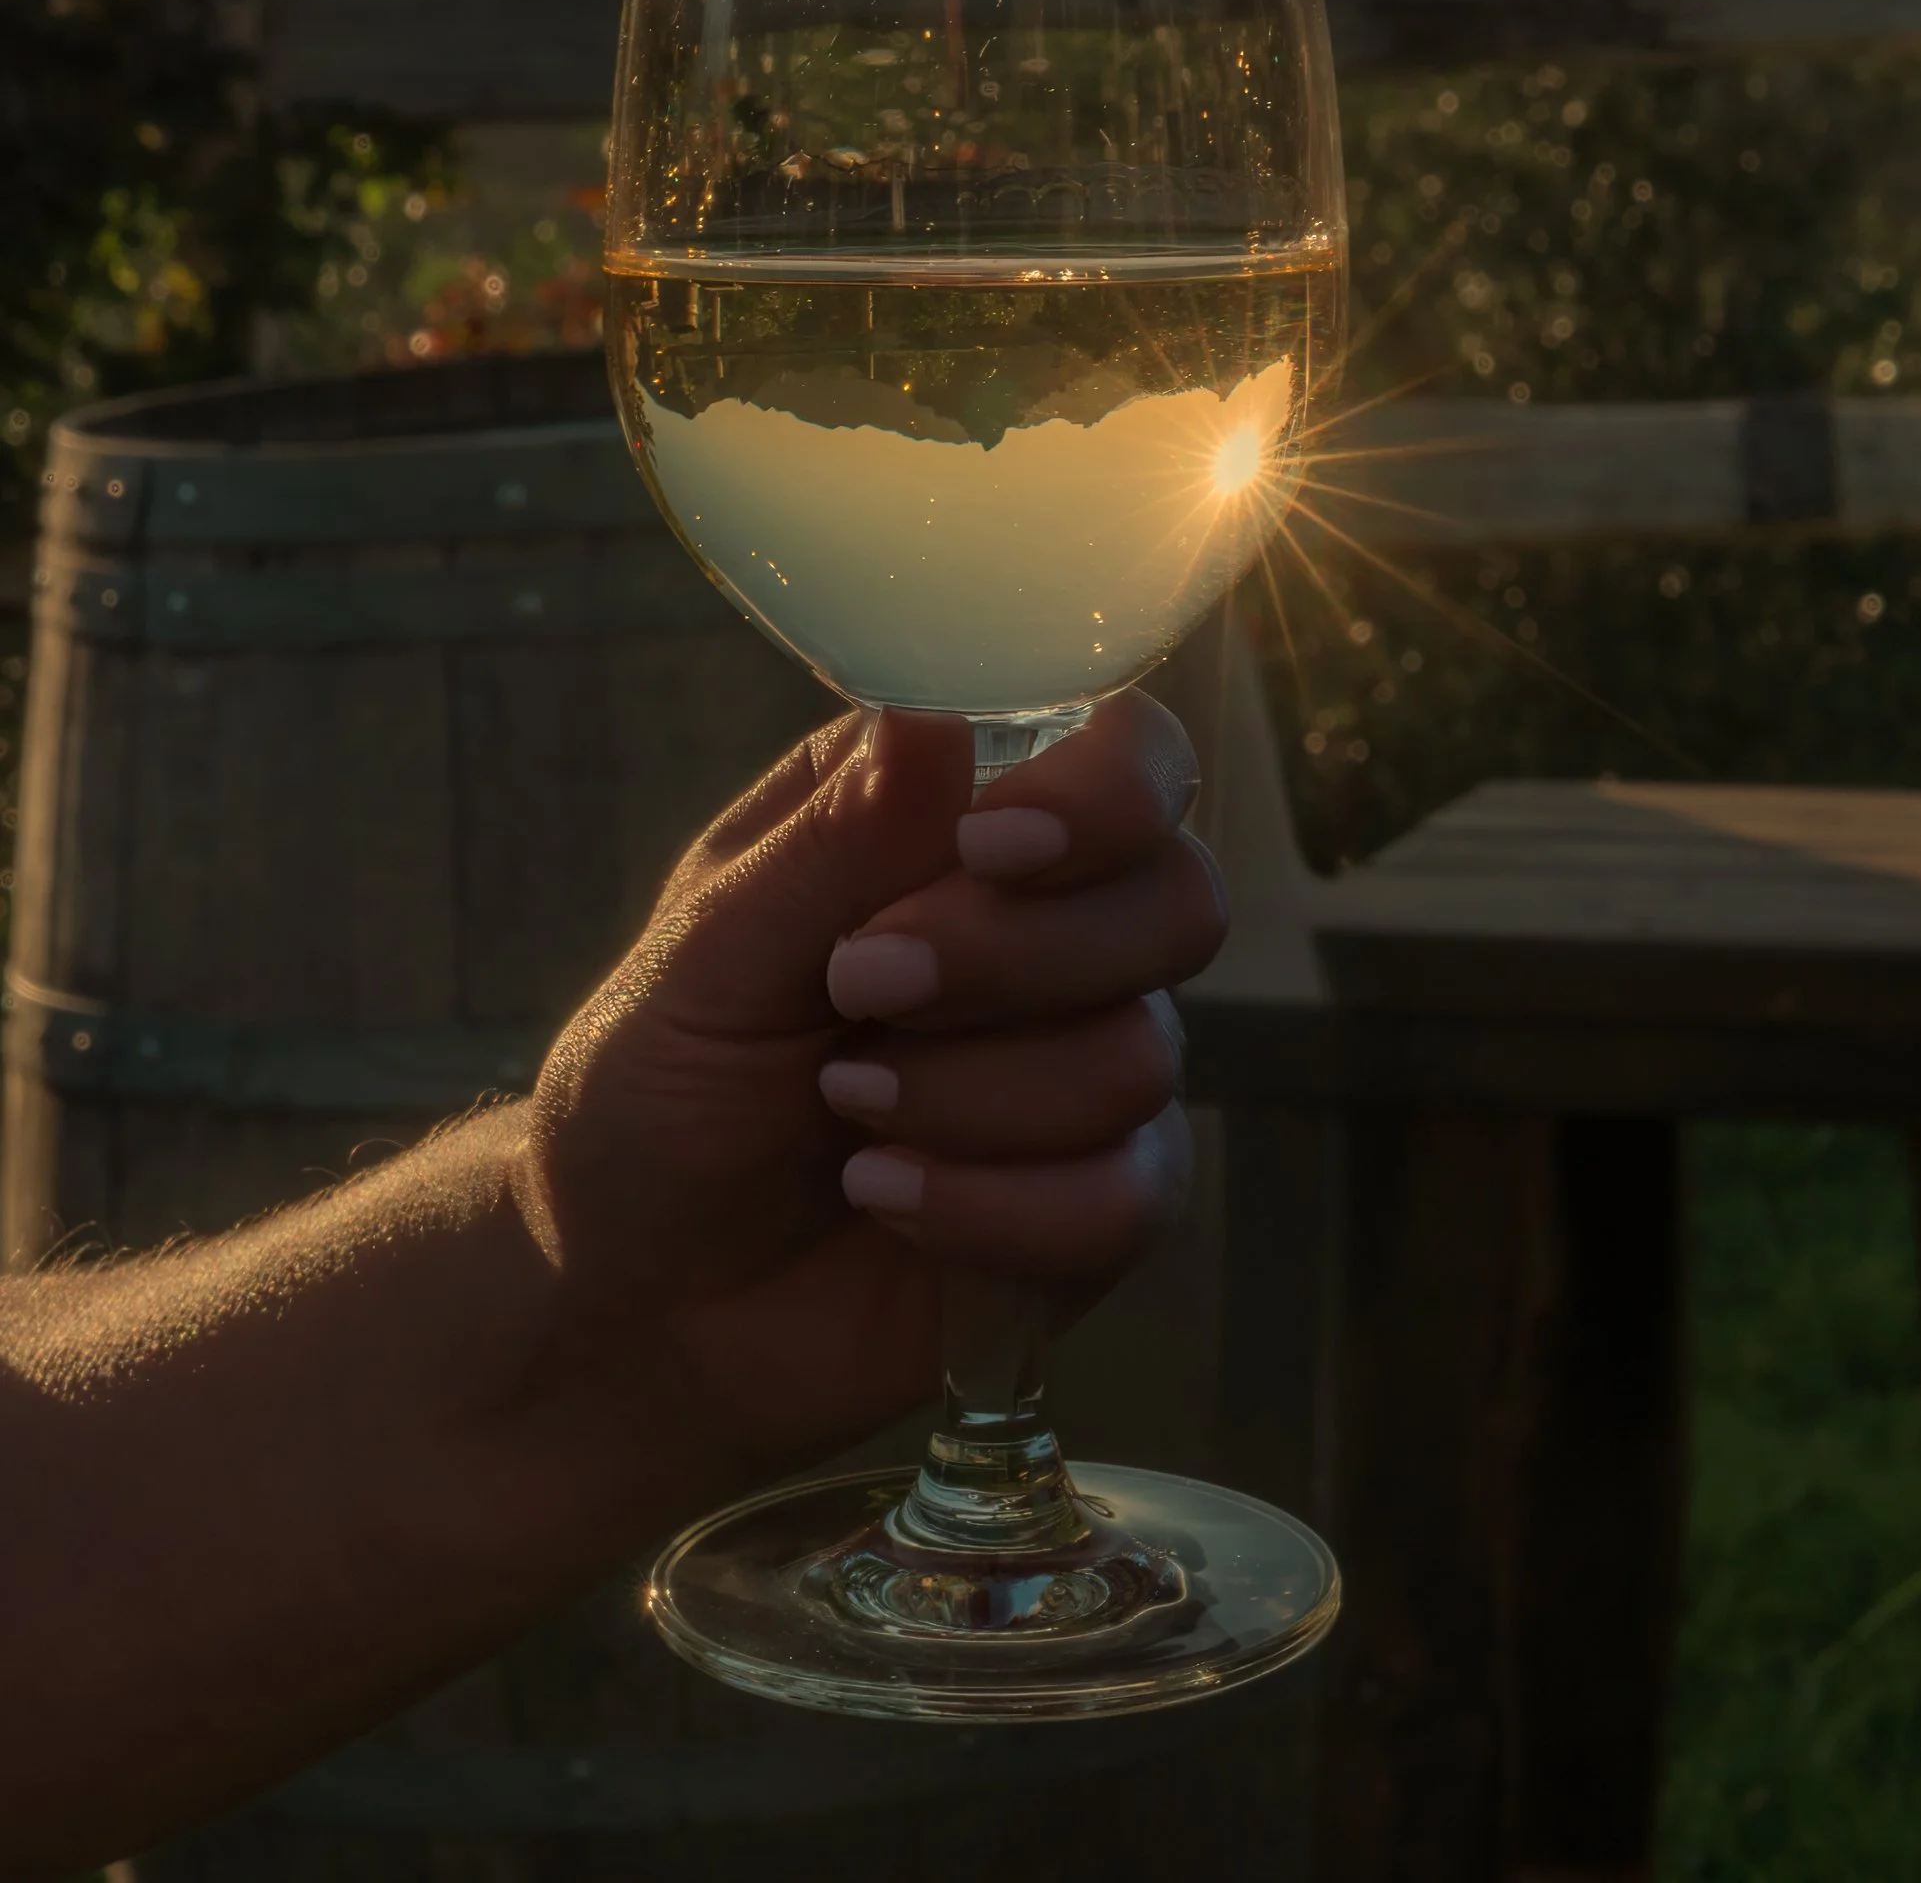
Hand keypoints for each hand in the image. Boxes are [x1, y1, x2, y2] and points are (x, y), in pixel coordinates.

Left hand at [519, 690, 1221, 1497]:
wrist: (635, 1303)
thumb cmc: (655, 1094)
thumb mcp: (703, 959)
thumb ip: (828, 847)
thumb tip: (934, 724)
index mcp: (958, 816)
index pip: (1131, 751)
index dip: (1103, 794)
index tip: (986, 849)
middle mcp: (1051, 926)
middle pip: (1178, 899)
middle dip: (1014, 959)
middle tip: (859, 990)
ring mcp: (1084, 1067)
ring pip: (1140, 1056)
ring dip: (967, 1097)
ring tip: (844, 1112)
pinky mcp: (1096, 1208)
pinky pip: (1126, 1199)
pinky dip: (990, 1209)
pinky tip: (887, 1201)